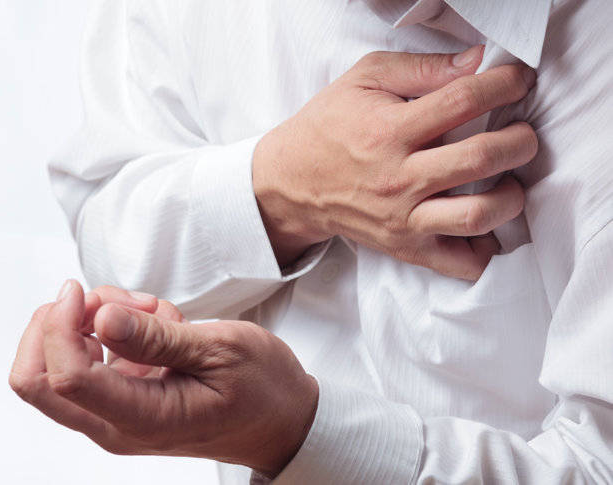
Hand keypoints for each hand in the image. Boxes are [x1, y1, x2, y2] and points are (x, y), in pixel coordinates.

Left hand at [9, 280, 317, 477]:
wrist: (281, 418)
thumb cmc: (261, 389)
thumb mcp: (219, 350)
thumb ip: (156, 337)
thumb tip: (100, 318)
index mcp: (141, 419)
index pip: (65, 379)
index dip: (60, 326)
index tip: (81, 291)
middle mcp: (115, 424)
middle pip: (35, 379)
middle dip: (56, 325)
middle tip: (104, 301)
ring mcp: (115, 411)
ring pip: (57, 361)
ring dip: (90, 322)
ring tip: (151, 311)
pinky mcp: (122, 396)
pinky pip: (88, 355)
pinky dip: (108, 328)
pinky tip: (153, 322)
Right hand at [253, 45, 537, 279]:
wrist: (290, 183)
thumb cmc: (328, 127)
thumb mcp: (363, 80)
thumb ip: (420, 68)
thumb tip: (476, 62)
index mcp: (389, 130)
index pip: (462, 100)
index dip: (504, 84)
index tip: (519, 81)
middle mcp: (399, 178)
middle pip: (481, 159)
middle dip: (520, 140)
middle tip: (522, 133)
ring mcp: (403, 219)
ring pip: (478, 215)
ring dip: (512, 196)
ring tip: (508, 180)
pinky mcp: (406, 247)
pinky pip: (460, 263)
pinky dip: (486, 248)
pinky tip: (485, 224)